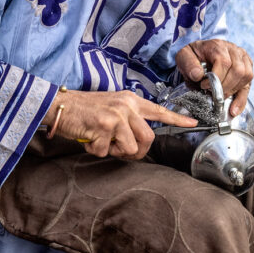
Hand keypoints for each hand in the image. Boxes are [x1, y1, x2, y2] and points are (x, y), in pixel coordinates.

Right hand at [41, 89, 196, 160]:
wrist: (60, 105)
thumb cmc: (85, 109)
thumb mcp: (112, 106)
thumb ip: (128, 118)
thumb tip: (140, 140)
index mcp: (130, 100)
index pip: (158, 110)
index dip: (177, 119)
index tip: (193, 123)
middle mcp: (126, 106)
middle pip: (148, 138)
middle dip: (137, 151)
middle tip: (120, 149)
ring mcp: (115, 116)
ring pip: (130, 148)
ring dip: (115, 151)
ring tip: (101, 140)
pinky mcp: (103, 127)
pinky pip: (107, 152)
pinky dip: (96, 150)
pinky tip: (89, 138)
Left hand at [175, 39, 253, 116]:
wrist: (200, 52)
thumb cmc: (193, 55)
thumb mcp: (184, 56)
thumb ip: (188, 64)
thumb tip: (198, 75)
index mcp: (217, 45)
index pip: (224, 62)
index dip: (216, 78)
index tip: (204, 86)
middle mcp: (233, 49)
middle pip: (238, 70)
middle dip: (225, 87)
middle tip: (212, 94)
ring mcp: (242, 57)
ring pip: (246, 76)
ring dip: (233, 91)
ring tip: (220, 97)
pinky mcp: (247, 67)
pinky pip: (248, 84)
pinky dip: (241, 99)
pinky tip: (234, 110)